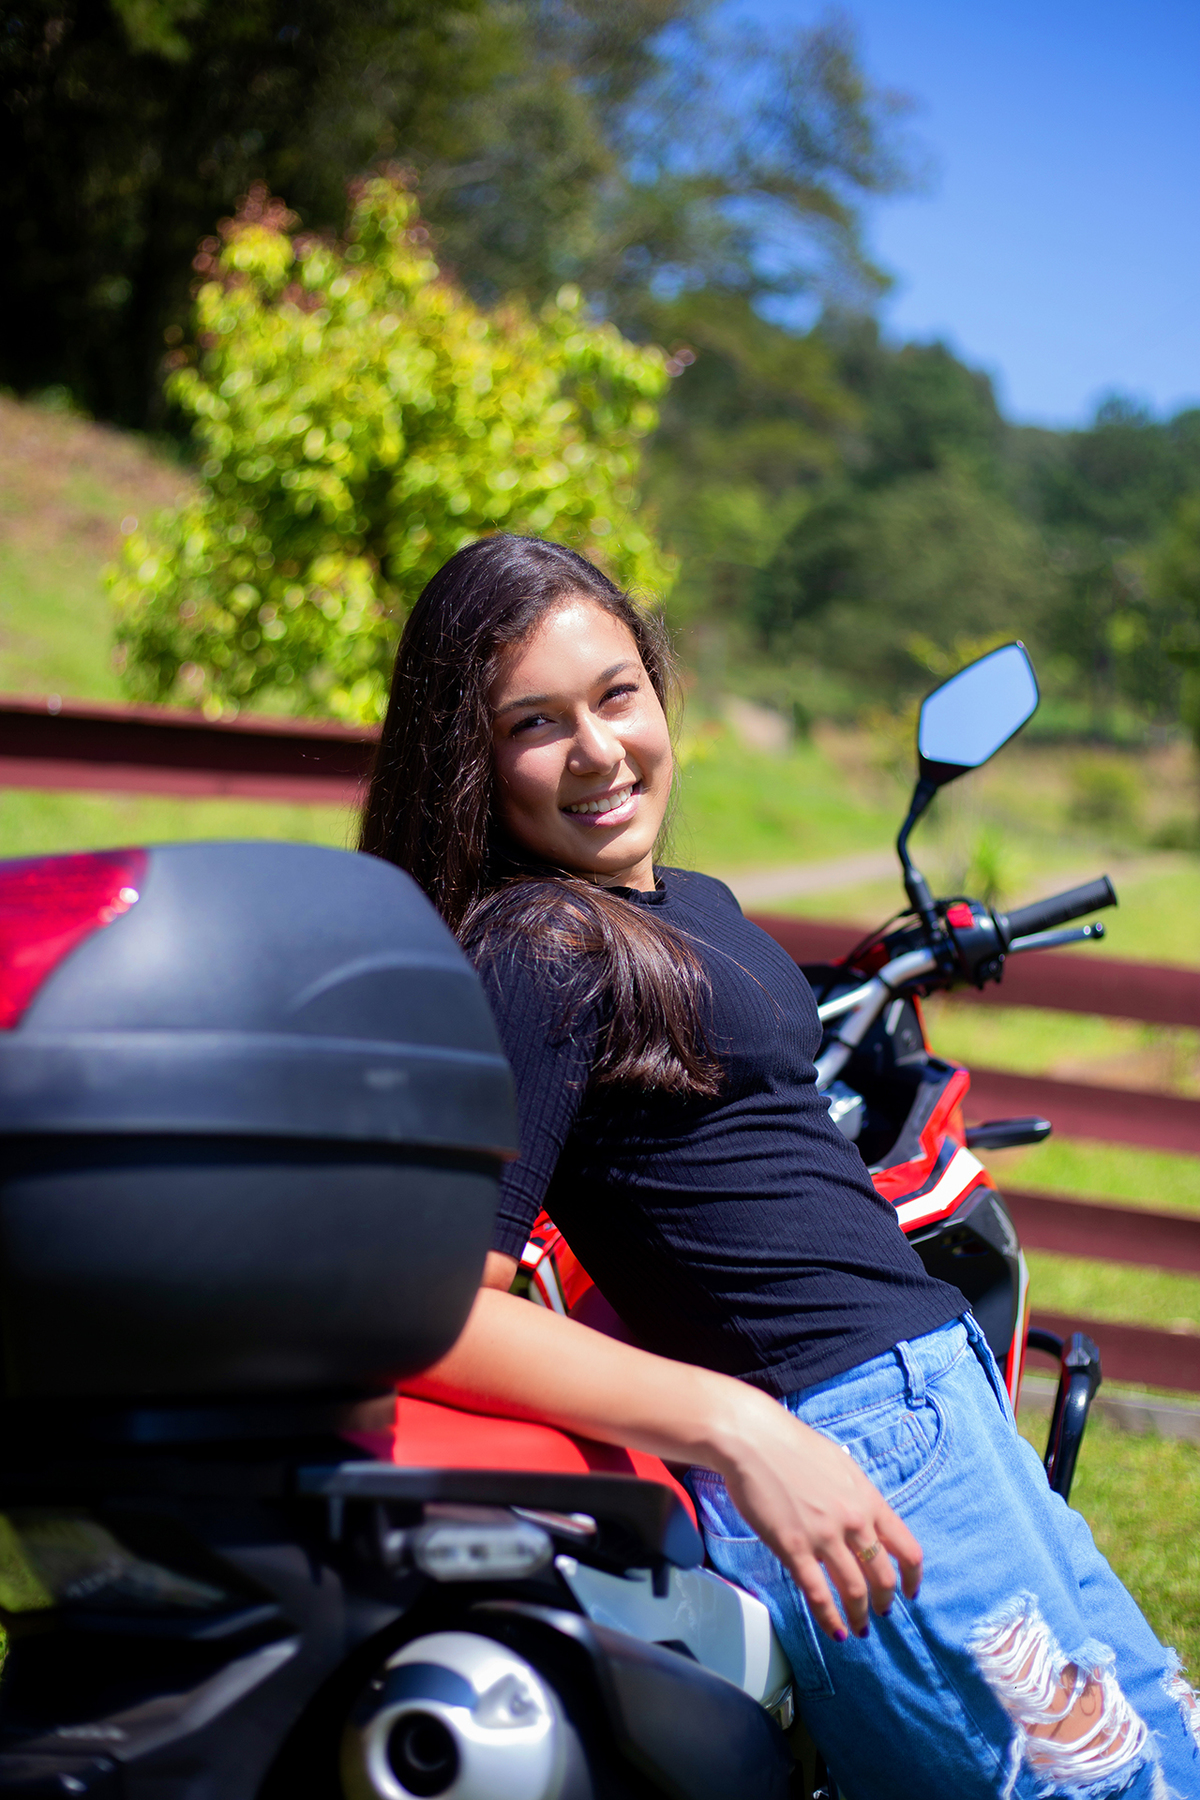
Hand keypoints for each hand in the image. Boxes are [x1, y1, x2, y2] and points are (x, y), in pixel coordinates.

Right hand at [711, 1390, 922, 1641]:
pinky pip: (819, 1594)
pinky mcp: (794, 1548)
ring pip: (854, 1591)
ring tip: (858, 1629)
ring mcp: (825, 1536)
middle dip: (884, 1602)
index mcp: (868, 1499)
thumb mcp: (840, 1465)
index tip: (909, 1592)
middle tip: (879, 1613)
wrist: (753, 1439)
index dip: (911, 1578)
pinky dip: (830, 1619)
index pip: (906, 1548)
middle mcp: (853, 1520)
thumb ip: (856, 1495)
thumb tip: (863, 1516)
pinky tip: (833, 1631)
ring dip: (859, 1616)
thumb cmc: (792, 1445)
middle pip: (883, 1577)